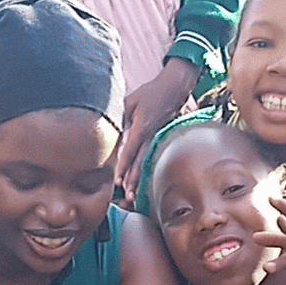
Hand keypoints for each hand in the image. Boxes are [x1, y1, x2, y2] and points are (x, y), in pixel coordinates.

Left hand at [117, 58, 199, 204]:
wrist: (175, 87)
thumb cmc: (151, 92)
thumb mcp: (129, 101)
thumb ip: (120, 117)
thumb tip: (111, 133)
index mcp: (141, 127)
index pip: (129, 151)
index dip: (122, 167)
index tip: (116, 180)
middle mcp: (150, 136)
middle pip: (140, 163)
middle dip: (133, 181)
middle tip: (127, 197)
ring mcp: (157, 139)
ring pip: (146, 164)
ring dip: (139, 180)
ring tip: (133, 196)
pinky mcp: (160, 139)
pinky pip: (150, 158)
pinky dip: (144, 171)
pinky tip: (141, 182)